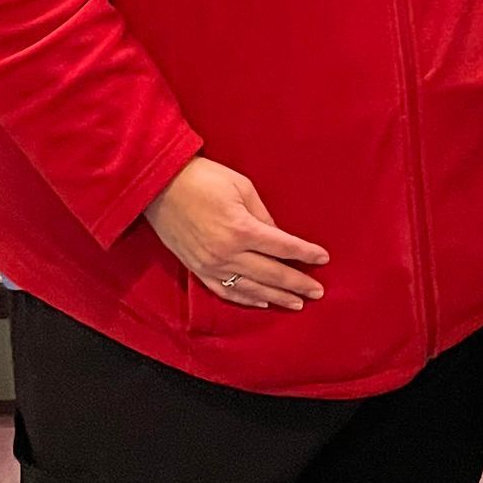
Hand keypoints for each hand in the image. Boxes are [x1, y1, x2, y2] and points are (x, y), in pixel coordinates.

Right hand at [146, 156, 329, 311]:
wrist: (159, 186)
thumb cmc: (204, 179)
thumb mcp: (242, 187)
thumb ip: (263, 216)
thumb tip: (278, 236)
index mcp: (241, 229)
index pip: (283, 247)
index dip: (305, 254)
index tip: (323, 259)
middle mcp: (227, 253)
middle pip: (272, 273)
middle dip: (298, 283)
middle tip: (318, 292)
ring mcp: (210, 265)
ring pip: (251, 288)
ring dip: (277, 297)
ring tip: (297, 303)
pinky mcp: (197, 269)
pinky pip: (225, 291)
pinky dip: (246, 299)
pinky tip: (262, 302)